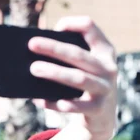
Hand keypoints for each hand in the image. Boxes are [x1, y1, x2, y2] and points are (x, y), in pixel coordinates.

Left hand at [28, 16, 117, 139]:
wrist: (103, 116)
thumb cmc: (85, 83)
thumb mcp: (84, 66)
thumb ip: (69, 54)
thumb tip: (35, 49)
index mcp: (104, 51)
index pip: (90, 27)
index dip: (72, 23)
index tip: (55, 27)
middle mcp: (108, 68)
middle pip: (78, 54)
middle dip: (54, 48)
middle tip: (31, 44)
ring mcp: (105, 89)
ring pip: (78, 78)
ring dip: (54, 73)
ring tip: (33, 68)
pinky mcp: (98, 109)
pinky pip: (74, 106)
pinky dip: (55, 103)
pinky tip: (40, 100)